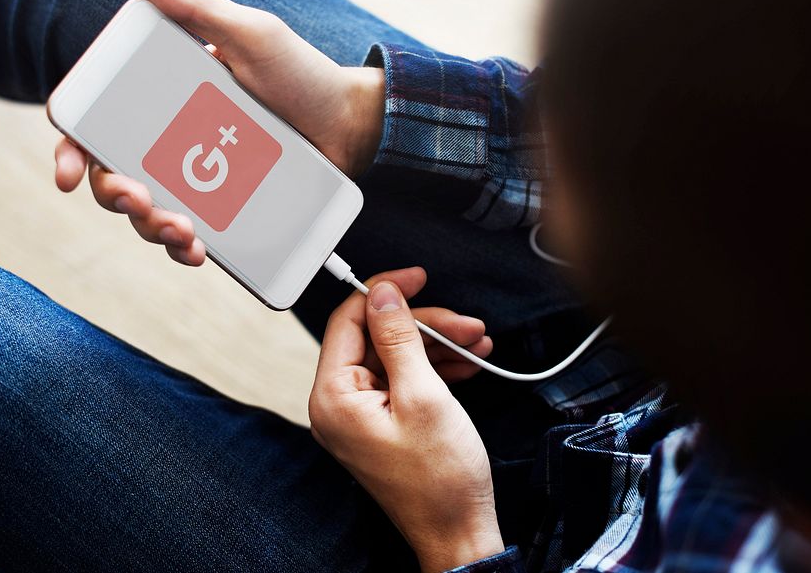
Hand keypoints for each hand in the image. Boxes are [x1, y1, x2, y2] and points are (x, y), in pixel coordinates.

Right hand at [53, 0, 385, 265]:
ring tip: (180, 230)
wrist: (351, 125)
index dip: (75, 150)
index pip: (101, 126)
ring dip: (149, 228)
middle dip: (115, 195)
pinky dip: (184, 248)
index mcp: (163, 100)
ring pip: (148, 213)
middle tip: (140, 199)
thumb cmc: (302, 75)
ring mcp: (198, 179)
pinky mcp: (224, 209)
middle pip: (116, 176)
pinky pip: (191, 236)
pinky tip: (197, 250)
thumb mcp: (252, 36)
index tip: (70, 173)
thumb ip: (199, 10)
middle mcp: (171, 141)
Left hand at [309, 267, 503, 571]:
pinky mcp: (383, 422)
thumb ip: (398, 337)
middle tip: (464, 325)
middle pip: (376, 336)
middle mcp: (339, 404)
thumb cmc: (440, 481)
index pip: (347, 320)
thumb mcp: (423, 394)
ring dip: (437, 344)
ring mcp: (361, 414)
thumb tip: (383, 294)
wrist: (458, 532)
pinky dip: (435, 367)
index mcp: (334, 397)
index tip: (416, 278)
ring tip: (476, 343)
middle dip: (425, 325)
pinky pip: (404, 378)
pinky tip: (467, 362)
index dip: (384, 292)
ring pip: (395, 355)